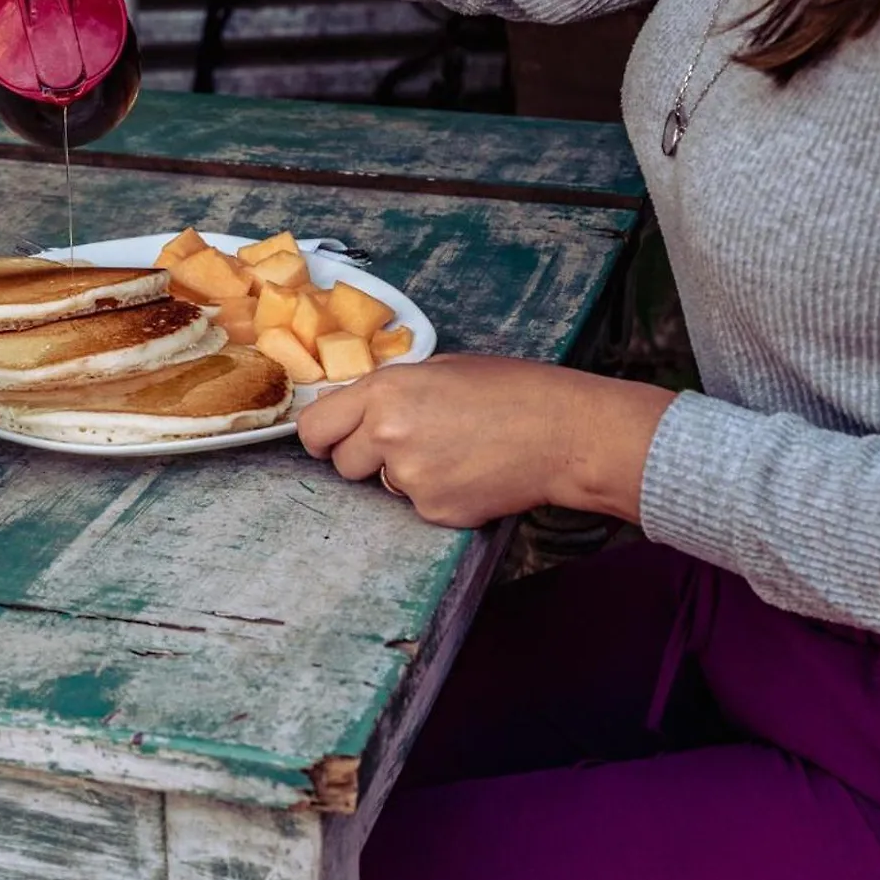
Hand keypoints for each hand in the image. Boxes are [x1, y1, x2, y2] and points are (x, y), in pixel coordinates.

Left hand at [296, 356, 676, 527]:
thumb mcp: (441, 368)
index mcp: (384, 392)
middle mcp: (387, 435)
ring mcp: (409, 478)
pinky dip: (439, 495)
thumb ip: (391, 392)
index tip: (332, 441)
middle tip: (409, 444)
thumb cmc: (512, 390)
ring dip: (405, 475)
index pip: (314, 427)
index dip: (323, 437)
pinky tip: (472, 474)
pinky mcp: (435, 511)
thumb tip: (358, 410)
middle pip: (343, 463)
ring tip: (455, 452)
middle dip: (365, 457)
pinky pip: (418, 506)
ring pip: (384, 485)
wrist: (564, 432)